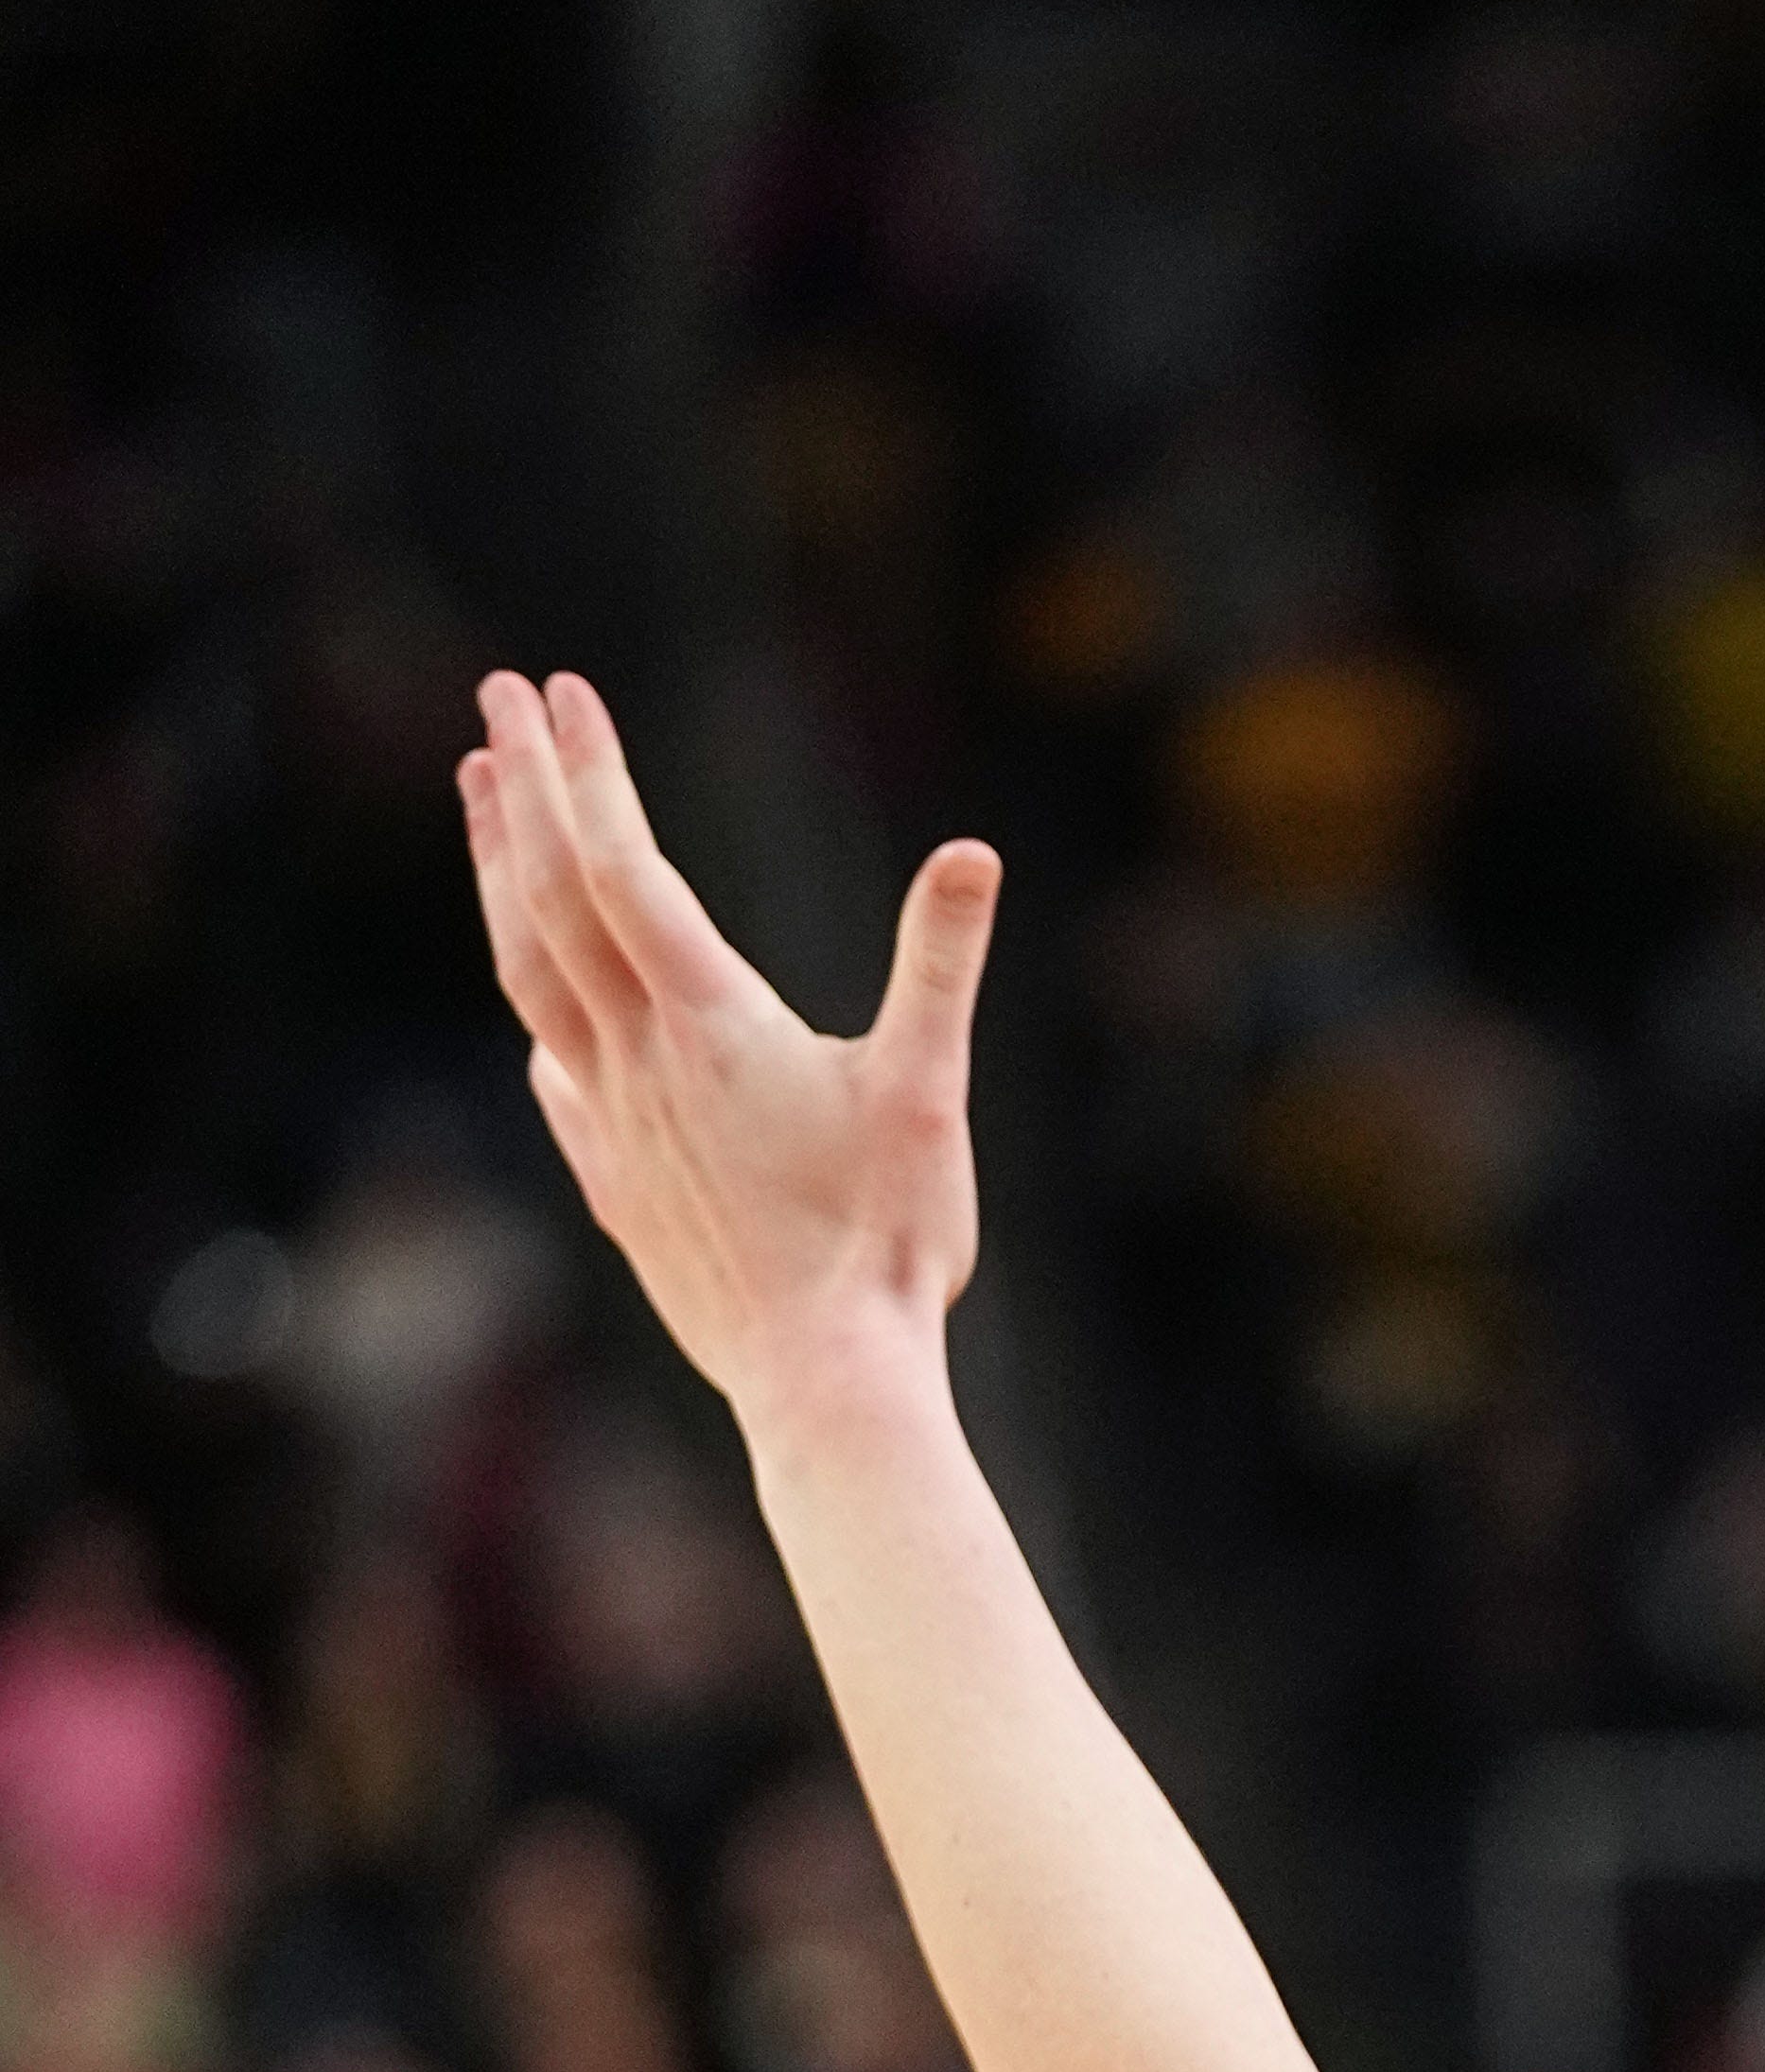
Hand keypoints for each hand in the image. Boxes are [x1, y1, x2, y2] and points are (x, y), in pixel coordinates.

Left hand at [460, 667, 994, 1419]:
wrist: (827, 1381)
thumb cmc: (885, 1242)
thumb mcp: (929, 1091)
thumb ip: (940, 964)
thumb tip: (973, 854)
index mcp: (712, 1021)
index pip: (626, 866)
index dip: (592, 771)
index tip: (560, 690)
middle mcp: (641, 1061)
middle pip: (554, 900)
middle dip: (526, 793)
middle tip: (494, 702)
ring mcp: (618, 1125)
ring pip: (532, 976)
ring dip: (500, 881)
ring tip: (484, 809)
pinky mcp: (621, 1191)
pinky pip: (558, 1080)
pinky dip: (538, 1017)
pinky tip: (538, 1018)